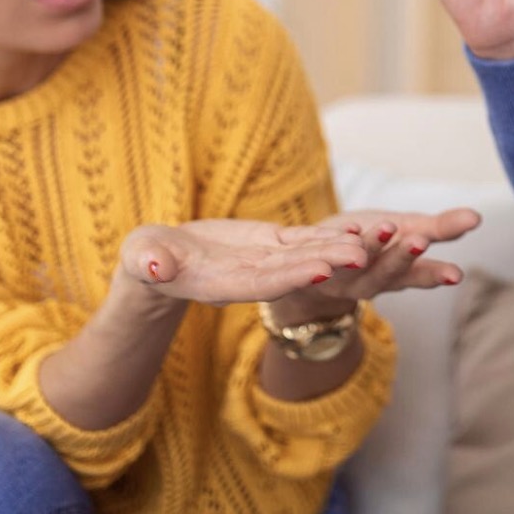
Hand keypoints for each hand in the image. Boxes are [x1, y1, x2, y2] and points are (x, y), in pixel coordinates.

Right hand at [118, 219, 369, 308]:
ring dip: (338, 250)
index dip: (291, 277)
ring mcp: (265, 261)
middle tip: (362, 257)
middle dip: (327, 264)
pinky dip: (327, 235)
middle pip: (294, 271)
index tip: (320, 271)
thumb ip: (149, 265)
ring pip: (306, 255)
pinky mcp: (271, 244)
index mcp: (221, 285)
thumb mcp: (143, 260)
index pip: (261, 283)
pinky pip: (303, 239)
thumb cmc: (147, 260)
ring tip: (370, 242)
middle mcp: (251, 278)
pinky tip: (357, 229)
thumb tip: (155, 268)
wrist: (161, 261)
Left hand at [265, 207, 482, 323]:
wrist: (318, 261)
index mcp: (401, 273)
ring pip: (360, 265)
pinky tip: (348, 228)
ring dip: (373, 246)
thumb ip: (441, 228)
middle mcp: (375, 280)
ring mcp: (345, 277)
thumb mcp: (409, 231)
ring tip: (387, 226)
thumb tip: (478, 217)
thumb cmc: (371, 242)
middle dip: (405, 257)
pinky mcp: (318, 268)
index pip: (422, 275)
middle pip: (391, 272)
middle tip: (420, 240)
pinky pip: (327, 256)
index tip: (456, 275)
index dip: (437, 275)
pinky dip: (338, 241)